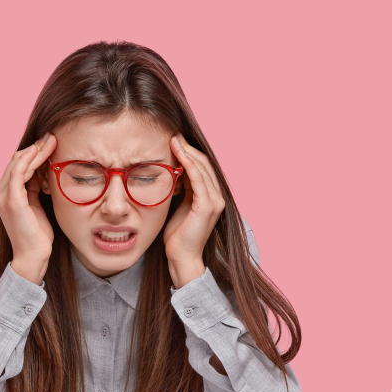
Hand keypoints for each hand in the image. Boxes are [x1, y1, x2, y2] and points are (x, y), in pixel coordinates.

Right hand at [0, 133, 56, 283]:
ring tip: (52, 141)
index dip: (33, 152)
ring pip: (18, 163)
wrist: (33, 255)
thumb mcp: (35, 203)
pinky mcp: (12, 200)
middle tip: (52, 136)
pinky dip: (29, 160)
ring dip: (36, 150)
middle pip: (17, 160)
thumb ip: (34, 186)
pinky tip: (41, 152)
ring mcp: (3, 195)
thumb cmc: (37, 233)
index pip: (17, 164)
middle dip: (36, 147)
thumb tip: (43, 169)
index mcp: (4, 192)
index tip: (50, 142)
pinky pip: (18, 172)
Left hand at [163, 134, 225, 287]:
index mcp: (212, 196)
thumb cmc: (178, 234)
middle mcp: (218, 196)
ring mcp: (215, 201)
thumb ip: (183, 189)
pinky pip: (198, 178)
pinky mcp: (207, 206)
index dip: (190, 152)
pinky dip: (188, 164)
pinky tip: (178, 153)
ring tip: (174, 139)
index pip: (203, 167)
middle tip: (173, 135)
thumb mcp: (181, 205)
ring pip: (202, 168)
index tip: (175, 140)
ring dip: (187, 152)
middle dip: (188, 148)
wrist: (182, 257)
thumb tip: (174, 170)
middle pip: (204, 164)